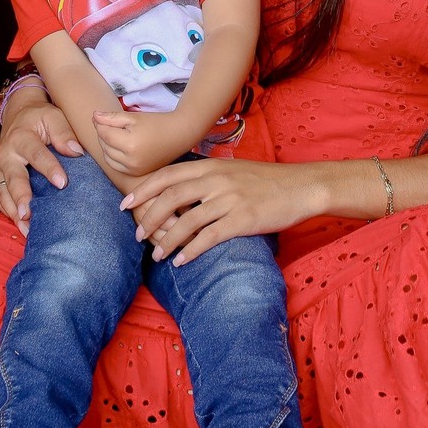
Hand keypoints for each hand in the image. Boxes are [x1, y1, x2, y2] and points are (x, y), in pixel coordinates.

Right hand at [0, 99, 79, 234]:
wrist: (18, 114)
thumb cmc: (39, 117)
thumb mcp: (53, 117)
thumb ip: (64, 133)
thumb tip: (76, 152)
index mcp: (21, 138)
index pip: (36, 155)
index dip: (49, 169)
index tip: (62, 183)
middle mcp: (7, 156)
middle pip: (13, 179)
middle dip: (21, 198)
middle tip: (29, 214)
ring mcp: (1, 170)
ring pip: (3, 193)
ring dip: (14, 212)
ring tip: (27, 228)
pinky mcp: (1, 180)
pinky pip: (2, 199)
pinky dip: (10, 214)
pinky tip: (23, 227)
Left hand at [91, 109, 190, 186]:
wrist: (179, 135)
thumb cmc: (157, 123)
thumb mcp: (134, 117)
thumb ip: (111, 117)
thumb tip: (93, 116)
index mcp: (130, 144)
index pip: (104, 134)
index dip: (100, 123)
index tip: (101, 116)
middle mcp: (130, 161)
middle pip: (104, 146)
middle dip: (103, 134)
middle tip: (108, 124)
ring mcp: (133, 169)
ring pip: (107, 157)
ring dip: (106, 146)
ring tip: (115, 134)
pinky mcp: (136, 173)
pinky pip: (116, 166)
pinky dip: (113, 156)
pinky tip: (119, 147)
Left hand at [121, 157, 322, 264]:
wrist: (301, 187)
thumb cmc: (266, 180)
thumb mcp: (233, 170)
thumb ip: (207, 177)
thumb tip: (180, 190)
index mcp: (211, 166)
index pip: (167, 175)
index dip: (144, 190)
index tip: (127, 204)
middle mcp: (216, 180)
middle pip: (170, 197)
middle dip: (149, 217)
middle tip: (137, 234)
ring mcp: (229, 199)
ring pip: (186, 220)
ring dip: (167, 240)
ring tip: (156, 255)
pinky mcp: (242, 219)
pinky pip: (209, 237)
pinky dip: (191, 250)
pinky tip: (181, 261)